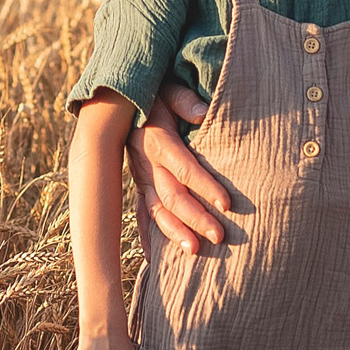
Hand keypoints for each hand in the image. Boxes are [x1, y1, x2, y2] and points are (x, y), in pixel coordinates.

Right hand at [127, 82, 227, 254]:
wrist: (122, 99)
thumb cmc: (156, 93)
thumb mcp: (170, 89)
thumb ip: (185, 100)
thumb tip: (203, 112)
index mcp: (156, 139)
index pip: (183, 168)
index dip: (204, 186)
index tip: (227, 204)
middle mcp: (145, 163)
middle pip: (171, 196)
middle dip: (195, 218)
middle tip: (219, 236)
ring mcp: (140, 177)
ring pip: (156, 210)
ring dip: (175, 232)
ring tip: (195, 252)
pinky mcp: (138, 185)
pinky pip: (142, 213)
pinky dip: (148, 236)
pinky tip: (155, 260)